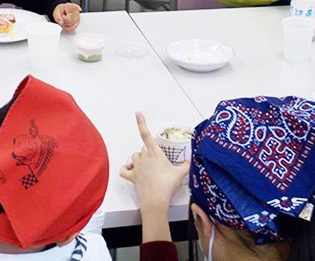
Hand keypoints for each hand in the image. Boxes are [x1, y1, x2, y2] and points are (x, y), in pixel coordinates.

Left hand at [52, 3, 81, 31]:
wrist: (64, 11)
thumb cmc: (61, 10)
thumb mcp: (57, 11)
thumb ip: (58, 17)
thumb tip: (61, 23)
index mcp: (69, 6)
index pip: (73, 7)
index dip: (77, 8)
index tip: (79, 9)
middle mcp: (75, 11)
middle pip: (69, 19)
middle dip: (63, 20)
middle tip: (62, 16)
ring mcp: (78, 17)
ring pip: (70, 24)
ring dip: (65, 24)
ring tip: (64, 19)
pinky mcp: (78, 22)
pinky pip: (73, 28)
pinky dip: (68, 28)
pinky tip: (66, 24)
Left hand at [120, 112, 189, 241]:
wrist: (156, 201)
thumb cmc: (167, 186)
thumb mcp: (180, 174)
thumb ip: (186, 165)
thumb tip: (190, 162)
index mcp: (155, 153)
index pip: (146, 134)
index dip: (141, 123)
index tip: (137, 113)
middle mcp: (144, 158)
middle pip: (143, 147)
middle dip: (149, 150)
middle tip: (158, 158)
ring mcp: (137, 167)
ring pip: (135, 155)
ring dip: (140, 157)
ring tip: (147, 163)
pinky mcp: (133, 177)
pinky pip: (124, 170)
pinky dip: (126, 168)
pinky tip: (130, 168)